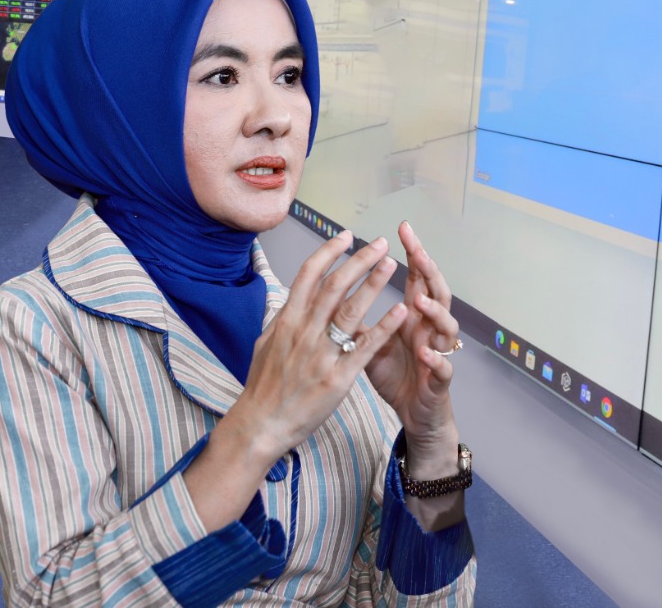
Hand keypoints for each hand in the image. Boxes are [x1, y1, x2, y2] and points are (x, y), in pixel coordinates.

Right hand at [221, 230, 407, 469]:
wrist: (261, 425)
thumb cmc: (263, 386)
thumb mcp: (265, 343)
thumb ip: (283, 318)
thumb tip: (292, 296)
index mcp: (287, 321)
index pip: (309, 275)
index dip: (329, 252)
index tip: (346, 236)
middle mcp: (304, 332)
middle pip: (335, 286)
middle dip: (359, 261)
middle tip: (379, 244)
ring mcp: (321, 355)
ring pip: (351, 311)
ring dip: (373, 284)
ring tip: (392, 264)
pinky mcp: (338, 378)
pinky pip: (365, 347)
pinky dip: (383, 326)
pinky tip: (399, 310)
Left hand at [364, 222, 460, 467]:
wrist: (415, 412)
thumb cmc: (395, 373)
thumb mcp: (371, 341)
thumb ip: (359, 316)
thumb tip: (334, 289)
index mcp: (414, 316)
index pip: (417, 277)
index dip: (413, 253)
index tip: (402, 228)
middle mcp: (430, 329)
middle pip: (437, 292)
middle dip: (430, 271)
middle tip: (418, 252)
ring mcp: (439, 353)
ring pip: (446, 327)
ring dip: (435, 313)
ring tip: (419, 301)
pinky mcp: (440, 381)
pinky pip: (443, 368)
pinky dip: (436, 360)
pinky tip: (426, 354)